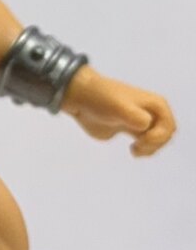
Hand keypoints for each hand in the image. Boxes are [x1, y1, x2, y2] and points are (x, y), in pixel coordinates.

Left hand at [61, 66, 175, 155]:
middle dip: (155, 144)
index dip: (158, 138)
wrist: (82, 99)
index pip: (168, 128)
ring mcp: (142, 121)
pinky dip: (143, 150)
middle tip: (136, 146)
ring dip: (149, 149)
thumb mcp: (119, 107)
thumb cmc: (102, 99)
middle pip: (166, 136)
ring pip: (158, 141)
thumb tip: (145, 125)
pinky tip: (132, 150)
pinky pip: (147, 143)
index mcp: (156, 104)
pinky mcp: (131, 130)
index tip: (139, 140)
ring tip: (133, 150)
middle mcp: (152, 112)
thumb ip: (134, 116)